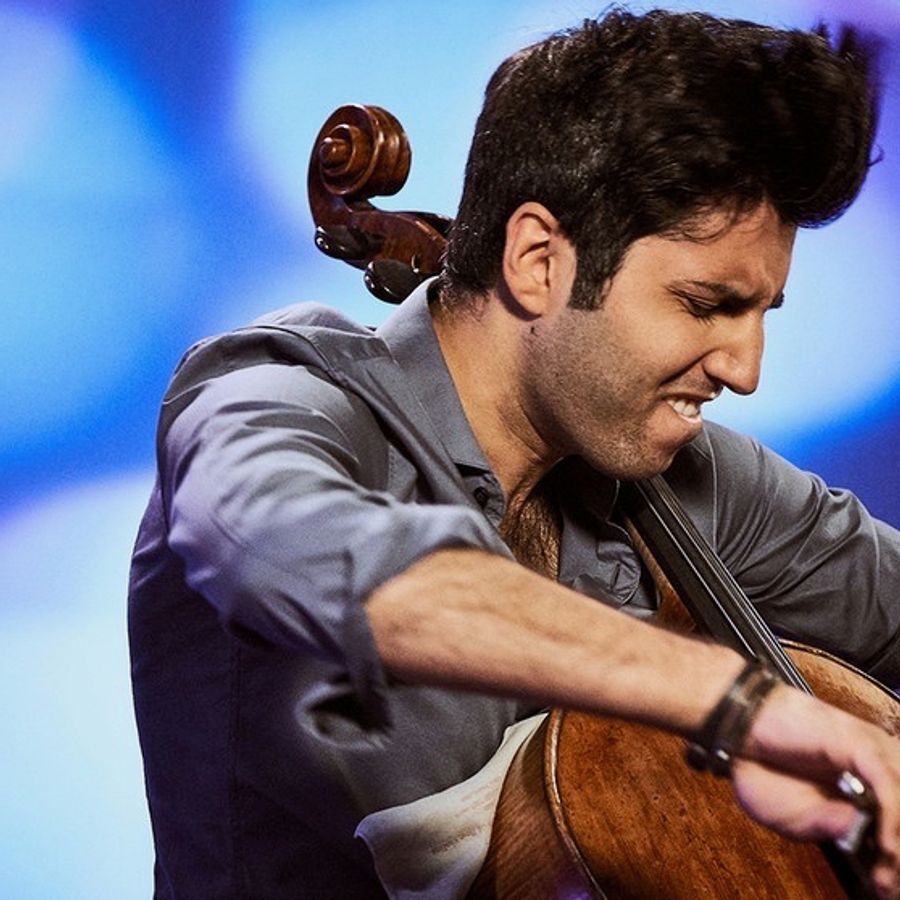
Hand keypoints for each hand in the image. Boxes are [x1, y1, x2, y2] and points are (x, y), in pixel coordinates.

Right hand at [732, 685, 899, 898]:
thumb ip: (825, 828)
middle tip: (886, 886)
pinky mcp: (858, 742)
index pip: (894, 825)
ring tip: (887, 870)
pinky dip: (893, 816)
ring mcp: (871, 756)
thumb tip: (864, 834)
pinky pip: (887, 782)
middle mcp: (876, 773)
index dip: (894, 859)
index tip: (884, 888)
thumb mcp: (791, 819)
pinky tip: (886, 846)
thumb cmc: (762, 772)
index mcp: (863, 793)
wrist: (736, 732)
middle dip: (899, 855)